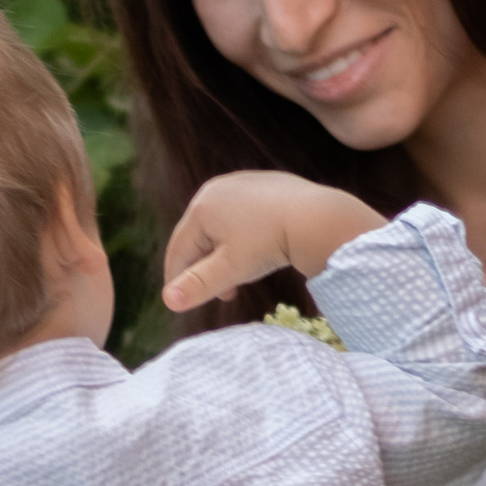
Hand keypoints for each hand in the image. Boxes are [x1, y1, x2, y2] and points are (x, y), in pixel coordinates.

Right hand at [163, 171, 382, 314]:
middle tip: (225, 294)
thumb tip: (167, 302)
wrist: (318, 218)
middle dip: (208, 268)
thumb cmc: (269, 244)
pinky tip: (262, 251)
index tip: (186, 303)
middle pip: (201, 237)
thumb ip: (198, 285)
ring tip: (242, 277)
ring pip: (224, 226)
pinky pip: (246, 215)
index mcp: (202, 207)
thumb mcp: (230, 270)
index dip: (178, 280)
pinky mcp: (267, 183)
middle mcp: (217, 188)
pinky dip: (247, 237)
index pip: (178, 250)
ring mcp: (243, 182)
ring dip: (227, 255)